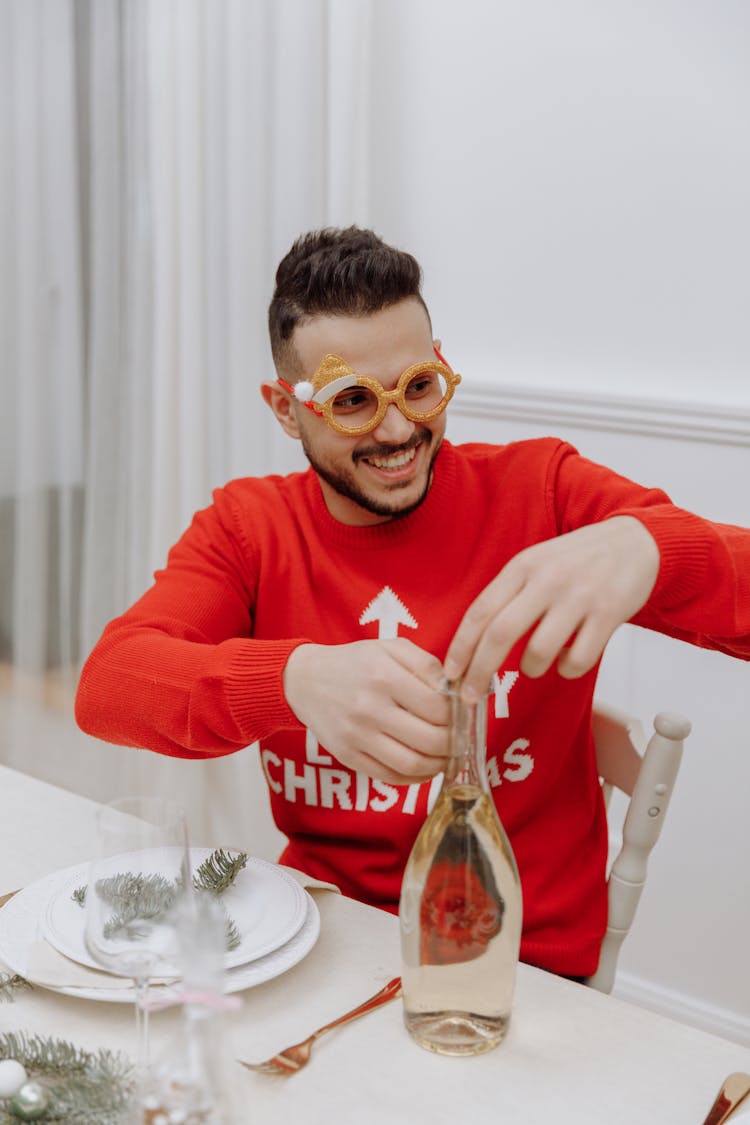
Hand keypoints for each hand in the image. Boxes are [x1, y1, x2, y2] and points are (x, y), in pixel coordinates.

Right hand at [283, 638, 449, 784]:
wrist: (306, 681)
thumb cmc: (356, 662)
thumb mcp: (391, 648)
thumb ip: (427, 664)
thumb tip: (456, 691)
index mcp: (384, 676)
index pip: (438, 708)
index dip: (457, 715)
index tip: (461, 715)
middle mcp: (369, 708)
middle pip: (429, 740)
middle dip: (453, 744)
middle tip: (459, 739)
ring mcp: (357, 736)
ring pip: (412, 765)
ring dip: (438, 766)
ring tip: (446, 757)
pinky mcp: (347, 756)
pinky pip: (389, 776)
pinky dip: (414, 778)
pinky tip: (423, 767)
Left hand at [443, 516, 659, 697]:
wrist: (634, 542)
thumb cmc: (577, 560)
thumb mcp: (536, 563)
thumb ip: (508, 595)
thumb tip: (473, 644)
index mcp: (523, 567)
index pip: (480, 611)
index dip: (460, 647)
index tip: (450, 674)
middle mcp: (547, 580)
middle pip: (500, 634)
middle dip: (480, 671)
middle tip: (470, 695)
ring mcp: (578, 597)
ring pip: (539, 651)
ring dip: (530, 669)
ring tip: (535, 664)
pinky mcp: (608, 614)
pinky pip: (577, 659)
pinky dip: (567, 669)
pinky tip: (569, 659)